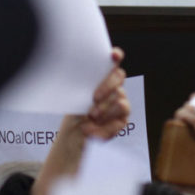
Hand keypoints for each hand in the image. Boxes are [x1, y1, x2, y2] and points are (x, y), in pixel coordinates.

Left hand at [30, 48, 128, 194]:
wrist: (73, 139)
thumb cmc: (72, 113)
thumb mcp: (73, 97)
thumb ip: (81, 86)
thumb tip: (74, 76)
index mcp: (101, 76)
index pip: (113, 60)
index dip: (115, 56)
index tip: (112, 55)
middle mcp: (114, 87)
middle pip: (119, 77)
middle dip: (106, 87)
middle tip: (92, 99)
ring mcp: (120, 102)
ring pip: (121, 101)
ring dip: (104, 111)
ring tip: (90, 119)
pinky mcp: (122, 120)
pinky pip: (119, 121)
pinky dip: (104, 128)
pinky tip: (92, 132)